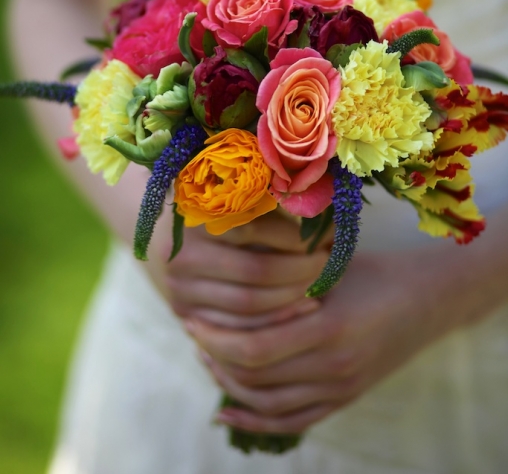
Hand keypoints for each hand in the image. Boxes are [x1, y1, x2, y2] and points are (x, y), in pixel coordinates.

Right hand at [146, 209, 329, 328]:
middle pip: (256, 271)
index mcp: (196, 215)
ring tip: (318, 288)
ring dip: (292, 299)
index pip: (255, 229)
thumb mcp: (243, 199)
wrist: (165, 237)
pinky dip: (273, 323)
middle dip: (301, 271)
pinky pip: (238, 328)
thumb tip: (329, 216)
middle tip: (328, 266)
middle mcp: (183, 254)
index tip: (327, 238)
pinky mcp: (185, 314)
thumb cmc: (219, 213)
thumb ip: (277, 203)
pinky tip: (298, 311)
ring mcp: (181, 289)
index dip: (296, 237)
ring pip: (249, 305)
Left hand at [184, 249, 461, 433]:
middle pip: (255, 377)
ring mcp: (341, 388)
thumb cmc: (372, 271)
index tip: (191, 316)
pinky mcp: (344, 399)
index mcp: (329, 326)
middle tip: (193, 331)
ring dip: (229, 385)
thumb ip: (284, 278)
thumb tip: (225, 278)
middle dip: (214, 356)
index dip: (215, 337)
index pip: (254, 347)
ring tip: (206, 359)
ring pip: (267, 402)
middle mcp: (335, 365)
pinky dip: (254, 420)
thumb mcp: (329, 266)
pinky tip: (226, 412)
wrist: (425, 299)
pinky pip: (291, 421)